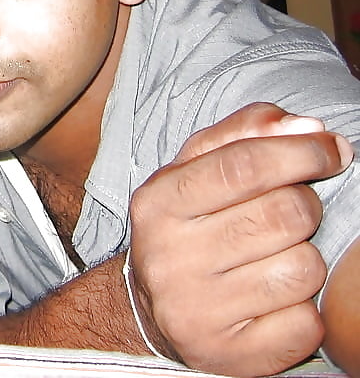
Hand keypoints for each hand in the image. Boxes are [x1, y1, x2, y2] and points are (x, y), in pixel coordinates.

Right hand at [127, 103, 353, 376]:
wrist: (151, 309)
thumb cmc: (187, 225)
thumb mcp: (196, 168)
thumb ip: (246, 134)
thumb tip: (311, 128)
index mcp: (158, 202)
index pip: (244, 165)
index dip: (302, 152)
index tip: (332, 150)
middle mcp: (169, 257)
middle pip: (284, 214)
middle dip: (307, 205)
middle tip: (293, 210)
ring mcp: (195, 310)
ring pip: (302, 269)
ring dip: (306, 258)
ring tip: (275, 257)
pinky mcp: (227, 355)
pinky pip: (306, 323)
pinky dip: (304, 310)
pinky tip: (274, 300)